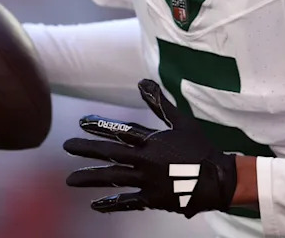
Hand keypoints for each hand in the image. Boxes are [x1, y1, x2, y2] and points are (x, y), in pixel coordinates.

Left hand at [64, 79, 236, 217]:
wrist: (217, 178)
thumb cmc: (200, 148)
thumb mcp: (181, 121)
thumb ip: (160, 103)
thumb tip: (142, 80)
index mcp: (153, 141)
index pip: (121, 131)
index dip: (101, 126)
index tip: (83, 122)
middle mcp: (146, 160)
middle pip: (111, 153)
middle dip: (86, 149)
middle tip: (66, 146)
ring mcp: (148, 181)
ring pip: (114, 178)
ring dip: (91, 177)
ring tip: (70, 179)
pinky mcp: (153, 198)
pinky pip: (128, 202)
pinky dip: (111, 203)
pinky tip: (95, 204)